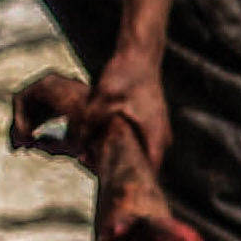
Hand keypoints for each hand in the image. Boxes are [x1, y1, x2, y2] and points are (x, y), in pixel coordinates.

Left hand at [84, 52, 172, 174]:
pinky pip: (139, 144)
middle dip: (120, 171)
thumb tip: (78, 151)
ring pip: (140, 156)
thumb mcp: (101, 102)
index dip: (129, 182)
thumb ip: (90, 128)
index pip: (148, 174)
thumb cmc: (124, 77)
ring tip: (93, 158)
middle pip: (143, 168)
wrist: (139, 56)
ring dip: (120, 158)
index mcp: (155, 138)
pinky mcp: (151, 125)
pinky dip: (122, 147)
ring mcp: (159, 132)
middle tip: (93, 171)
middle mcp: (162, 139)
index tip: (108, 185)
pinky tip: (101, 143)